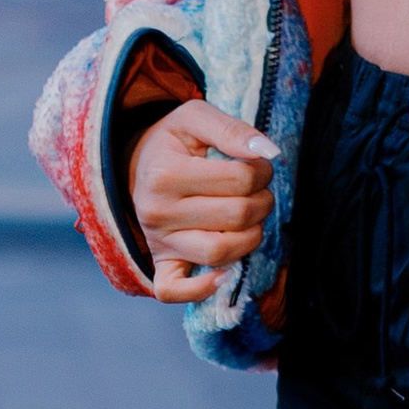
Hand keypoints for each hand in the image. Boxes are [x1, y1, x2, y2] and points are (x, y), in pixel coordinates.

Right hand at [130, 98, 278, 303]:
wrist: (138, 166)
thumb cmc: (173, 142)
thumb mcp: (195, 118)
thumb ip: (232, 129)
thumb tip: (269, 153)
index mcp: (164, 174)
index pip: (240, 180)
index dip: (262, 171)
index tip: (258, 166)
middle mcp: (157, 212)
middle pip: (237, 216)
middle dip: (263, 201)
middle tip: (259, 191)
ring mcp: (158, 242)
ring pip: (221, 252)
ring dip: (252, 236)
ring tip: (250, 218)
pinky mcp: (161, 264)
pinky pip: (174, 291)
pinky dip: (202, 289)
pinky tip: (224, 273)